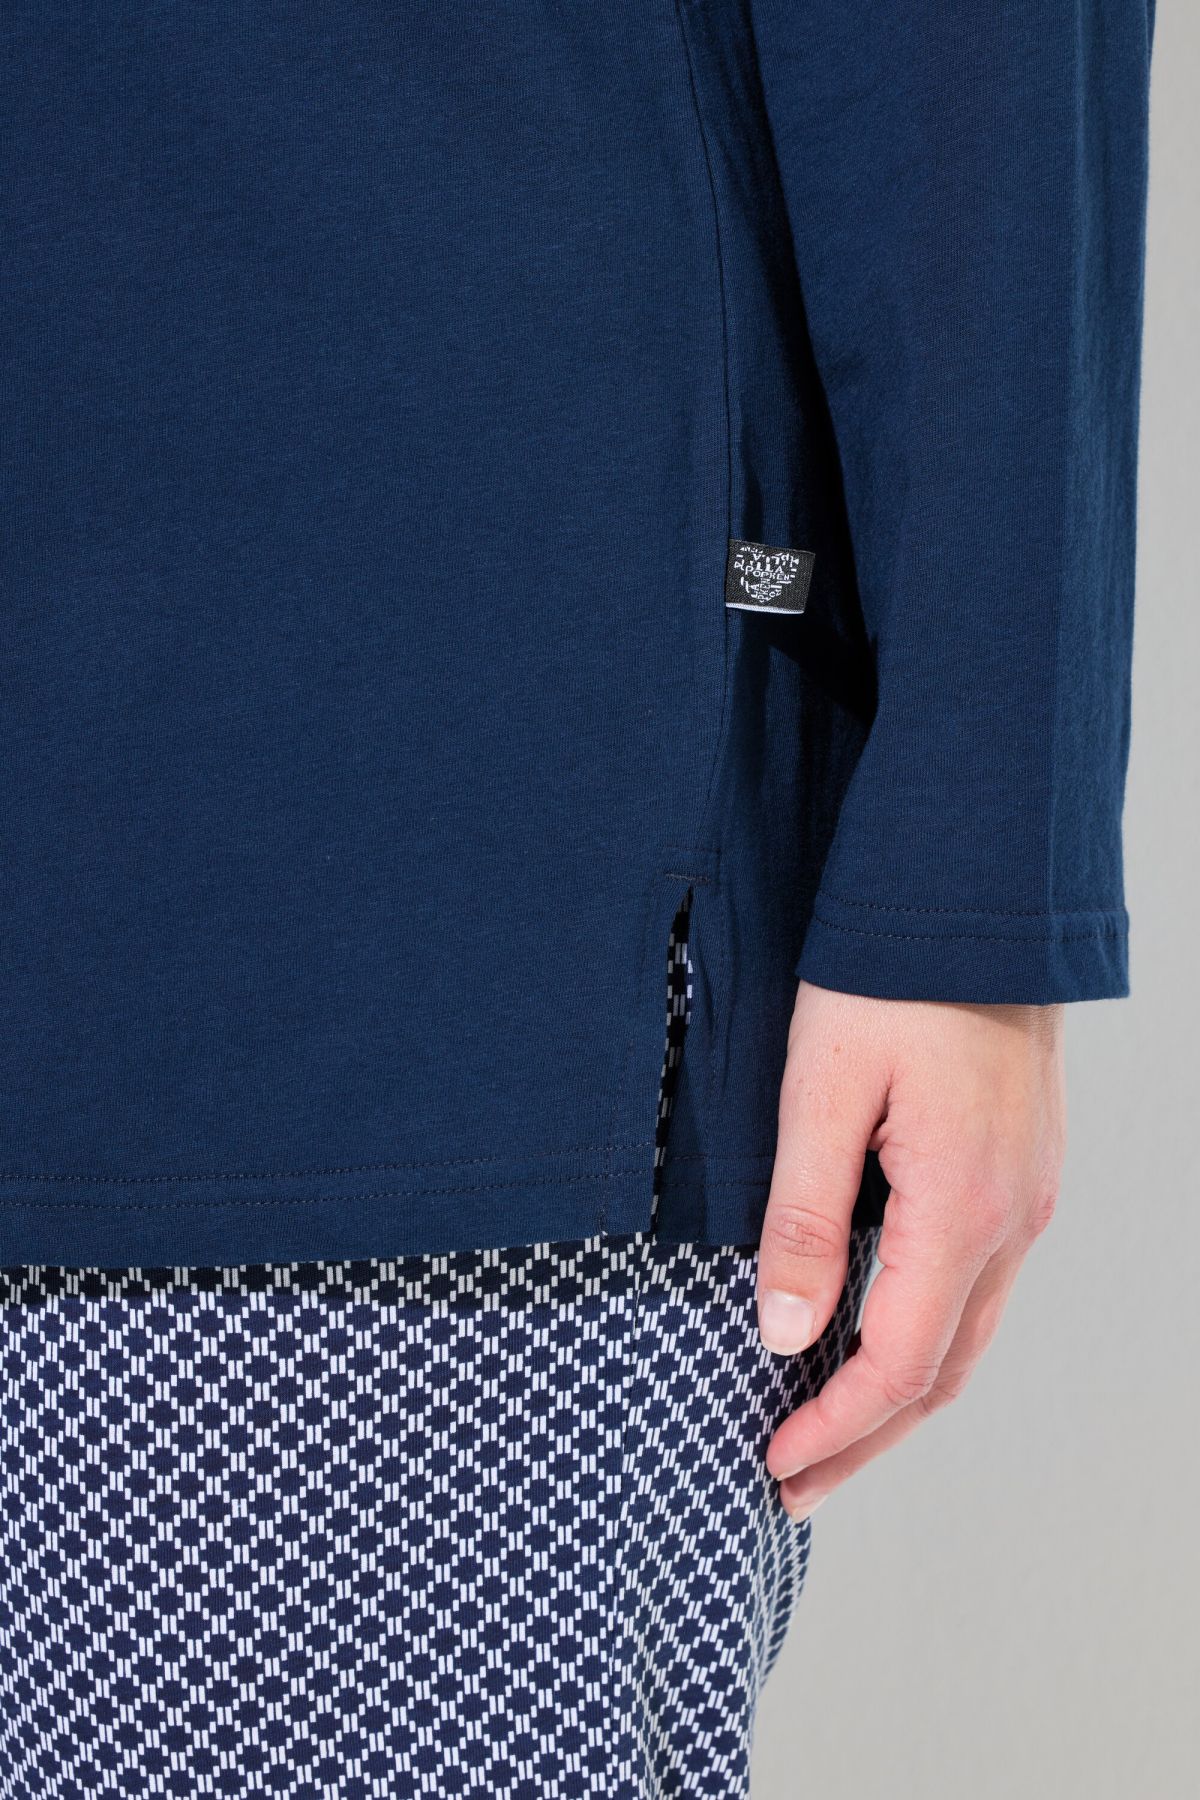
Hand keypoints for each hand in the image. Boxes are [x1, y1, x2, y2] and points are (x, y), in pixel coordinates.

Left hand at [759, 981, 1064, 1520]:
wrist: (973, 895)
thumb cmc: (889, 979)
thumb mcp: (822, 1091)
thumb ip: (805, 1219)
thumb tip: (785, 1335)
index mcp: (962, 1209)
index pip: (899, 1363)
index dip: (834, 1427)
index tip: (773, 1462)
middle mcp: (1012, 1220)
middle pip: (942, 1372)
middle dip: (866, 1439)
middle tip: (795, 1485)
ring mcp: (1027, 1197)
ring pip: (967, 1334)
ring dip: (898, 1395)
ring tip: (829, 1434)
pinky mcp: (1019, 1171)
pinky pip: (978, 1285)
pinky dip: (926, 1335)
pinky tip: (879, 1338)